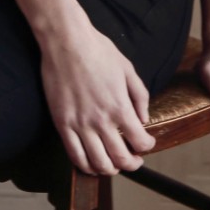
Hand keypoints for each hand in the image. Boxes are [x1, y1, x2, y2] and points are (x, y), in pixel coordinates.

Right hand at [38, 17, 155, 176]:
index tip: (147, 143)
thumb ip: (139, 96)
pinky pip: (75, 156)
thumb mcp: (127, 68)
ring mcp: (80, 124)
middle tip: (134, 159)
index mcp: (120, 106)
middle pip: (121, 159)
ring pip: (98, 164)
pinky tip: (92, 164)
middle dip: (132, 164)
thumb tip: (143, 119)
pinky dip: (86, 167)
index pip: (140, 142)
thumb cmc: (98, 50)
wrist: (65, 39)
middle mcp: (101, 121)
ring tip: (114, 164)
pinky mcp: (62, 124)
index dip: (147, 146)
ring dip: (110, 170)